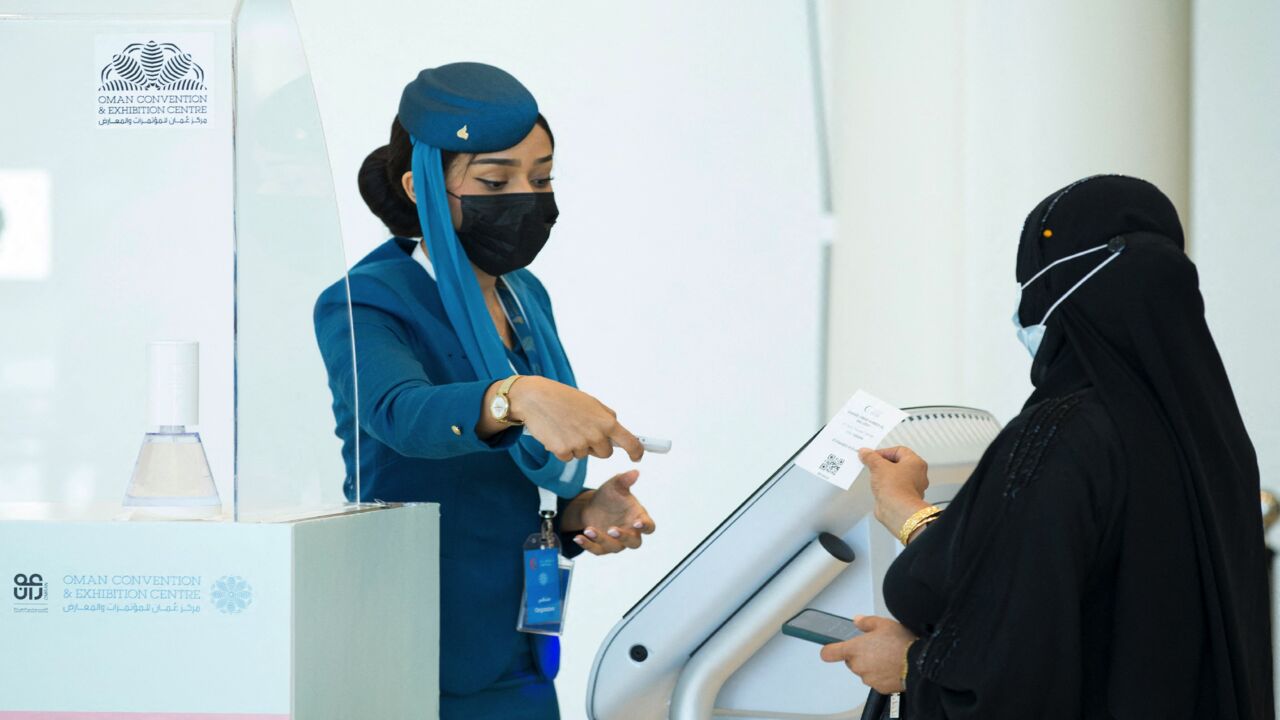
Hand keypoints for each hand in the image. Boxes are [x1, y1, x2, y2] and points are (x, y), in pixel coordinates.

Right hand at [498, 376, 644, 461]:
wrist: (534, 398)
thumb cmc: (562, 397)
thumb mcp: (590, 402)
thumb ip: (605, 416)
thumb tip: (617, 431)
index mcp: (606, 421)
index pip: (630, 442)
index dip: (636, 452)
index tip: (637, 456)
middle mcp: (595, 435)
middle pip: (605, 453)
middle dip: (597, 446)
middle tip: (583, 430)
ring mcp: (579, 444)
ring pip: (585, 455)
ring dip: (577, 445)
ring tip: (565, 426)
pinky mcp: (562, 452)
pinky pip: (568, 457)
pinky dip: (563, 449)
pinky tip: (556, 433)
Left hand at [562, 470, 655, 554]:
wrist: (593, 505)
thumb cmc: (610, 495)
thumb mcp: (615, 485)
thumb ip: (625, 479)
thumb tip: (635, 472)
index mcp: (638, 518)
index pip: (649, 527)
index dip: (645, 526)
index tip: (637, 523)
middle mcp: (630, 533)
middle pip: (634, 543)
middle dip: (624, 538)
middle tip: (612, 530)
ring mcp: (617, 542)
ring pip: (614, 547)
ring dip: (601, 540)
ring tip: (588, 529)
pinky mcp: (603, 547)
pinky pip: (597, 550)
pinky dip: (587, 545)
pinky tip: (578, 537)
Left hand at [820, 615, 916, 693]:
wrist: (919, 663)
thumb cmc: (902, 643)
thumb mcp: (884, 624)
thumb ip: (866, 622)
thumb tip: (858, 620)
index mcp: (854, 649)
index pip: (829, 653)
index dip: (829, 650)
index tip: (830, 649)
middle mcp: (858, 666)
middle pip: (851, 661)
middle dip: (860, 655)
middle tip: (875, 647)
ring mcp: (868, 678)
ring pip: (864, 671)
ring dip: (872, 665)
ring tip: (888, 656)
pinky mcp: (879, 688)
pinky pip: (876, 680)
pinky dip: (881, 675)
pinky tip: (892, 666)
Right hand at [858, 446, 931, 536]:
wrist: (897, 509)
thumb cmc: (896, 488)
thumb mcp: (878, 466)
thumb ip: (871, 457)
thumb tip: (866, 453)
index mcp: (916, 463)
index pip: (899, 450)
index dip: (884, 452)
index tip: (872, 455)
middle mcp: (918, 475)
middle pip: (898, 464)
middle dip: (883, 464)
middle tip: (872, 465)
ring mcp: (912, 488)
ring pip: (896, 477)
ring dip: (884, 476)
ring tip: (875, 477)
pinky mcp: (904, 498)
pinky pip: (894, 488)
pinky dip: (886, 488)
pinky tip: (878, 488)